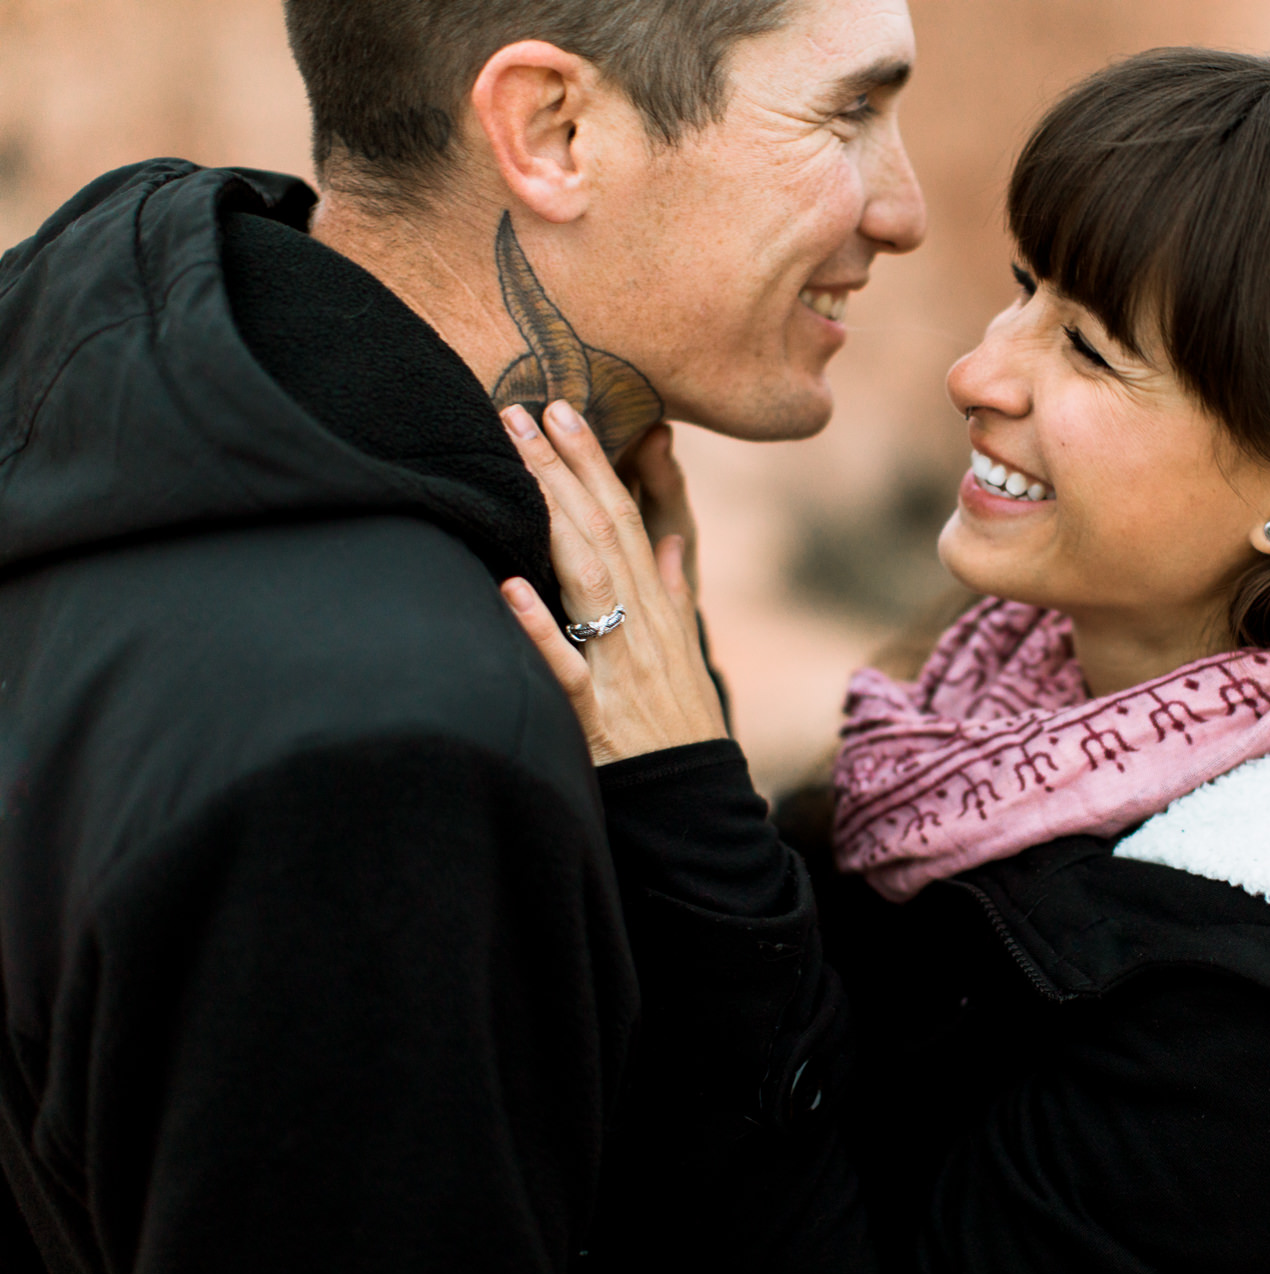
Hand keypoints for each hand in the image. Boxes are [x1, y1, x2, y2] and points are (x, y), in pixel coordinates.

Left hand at [499, 400, 727, 764]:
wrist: (697, 807)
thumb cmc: (681, 730)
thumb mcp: (685, 655)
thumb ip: (672, 595)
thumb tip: (666, 542)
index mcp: (657, 609)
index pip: (626, 518)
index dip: (593, 462)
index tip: (560, 409)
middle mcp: (643, 627)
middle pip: (603, 532)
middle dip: (563, 466)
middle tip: (523, 405)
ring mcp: (623, 669)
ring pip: (587, 580)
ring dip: (550, 515)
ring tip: (514, 460)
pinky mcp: (601, 720)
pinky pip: (568, 671)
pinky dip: (541, 632)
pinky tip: (508, 589)